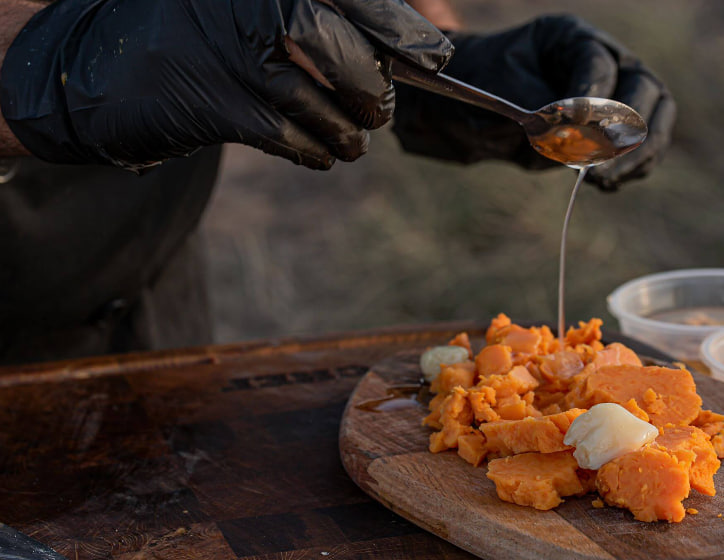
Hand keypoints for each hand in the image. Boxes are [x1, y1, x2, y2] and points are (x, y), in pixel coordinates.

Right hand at [0, 0, 451, 169]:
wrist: (90, 68)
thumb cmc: (182, 34)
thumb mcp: (239, 8)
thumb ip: (309, 17)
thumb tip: (393, 48)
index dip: (402, 25)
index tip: (438, 55)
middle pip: (344, 47)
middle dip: (373, 86)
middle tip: (380, 110)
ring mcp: (231, 49)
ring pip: (319, 98)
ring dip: (348, 130)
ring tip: (355, 143)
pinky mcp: (215, 102)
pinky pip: (287, 133)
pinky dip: (314, 149)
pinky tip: (321, 154)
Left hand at [392, 15, 675, 189]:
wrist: (467, 110)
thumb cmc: (480, 92)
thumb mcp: (497, 92)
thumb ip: (532, 109)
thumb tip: (566, 135)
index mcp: (568, 39)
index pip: (597, 64)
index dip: (592, 101)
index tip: (577, 131)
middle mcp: (602, 61)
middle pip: (643, 88)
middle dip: (624, 130)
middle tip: (602, 164)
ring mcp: (614, 95)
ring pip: (650, 119)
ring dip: (633, 154)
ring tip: (604, 180)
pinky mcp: (612, 128)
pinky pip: (638, 147)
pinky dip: (629, 167)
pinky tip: (608, 183)